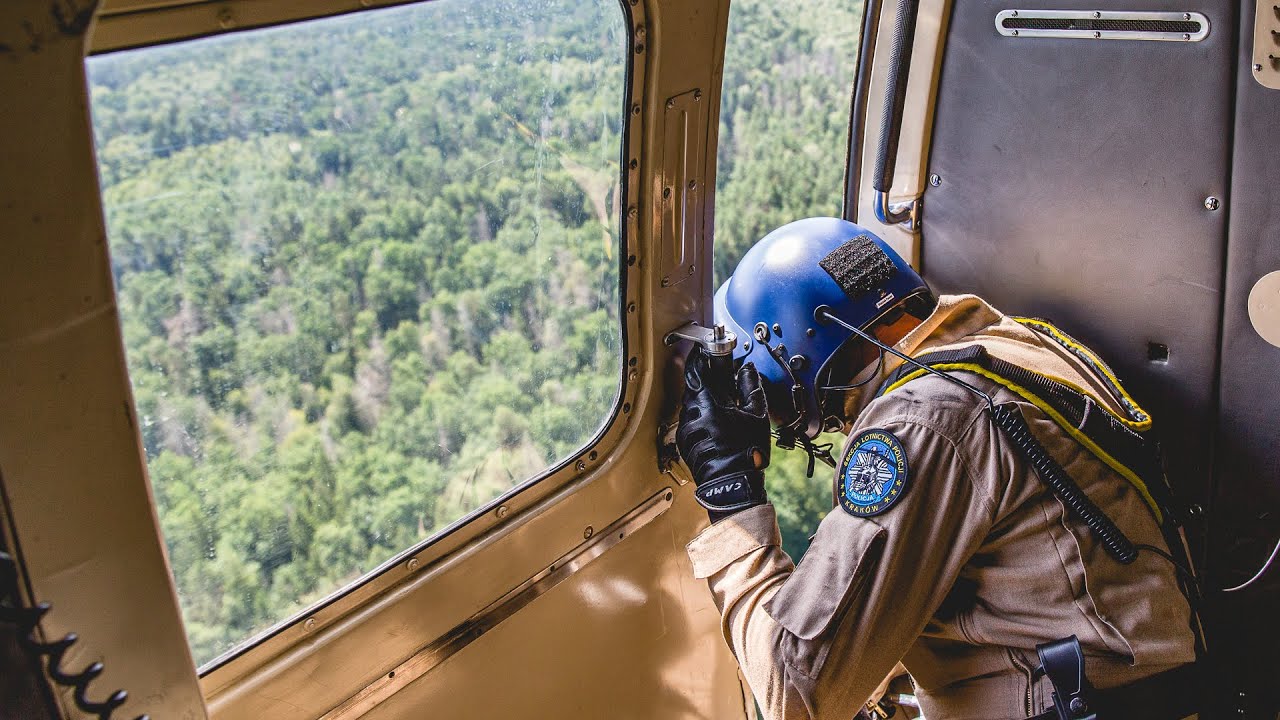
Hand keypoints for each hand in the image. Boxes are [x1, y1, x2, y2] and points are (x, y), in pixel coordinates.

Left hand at [676, 348, 770, 519]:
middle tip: (720, 382)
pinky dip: (701, 419)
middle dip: (705, 383)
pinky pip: (690, 422)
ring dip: (703, 402)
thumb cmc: (746, 452)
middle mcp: (690, 414)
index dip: (699, 359)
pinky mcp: (684, 443)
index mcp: (706, 403)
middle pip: (692, 388)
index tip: (705, 353)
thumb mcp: (756, 414)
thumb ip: (751, 387)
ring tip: (722, 408)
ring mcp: (685, 430)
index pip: (695, 371)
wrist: (733, 483)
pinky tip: (716, 425)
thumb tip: (748, 370)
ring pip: (691, 406)